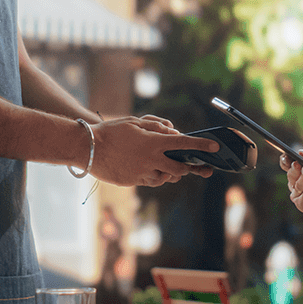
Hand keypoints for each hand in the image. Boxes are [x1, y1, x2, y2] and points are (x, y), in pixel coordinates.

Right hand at [89, 116, 215, 186]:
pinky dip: (155, 176)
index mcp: (154, 143)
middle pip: (180, 169)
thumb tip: (173, 132)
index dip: (202, 145)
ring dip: (169, 172)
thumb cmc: (111, 131)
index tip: (215, 147)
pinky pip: (151, 181)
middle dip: (188, 167)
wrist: (87, 148)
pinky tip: (149, 168)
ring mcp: (142, 173)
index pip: (184, 144)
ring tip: (163, 163)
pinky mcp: (133, 182)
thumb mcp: (135, 122)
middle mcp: (151, 160)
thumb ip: (157, 127)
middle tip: (190, 163)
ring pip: (166, 178)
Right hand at [281, 150, 302, 229]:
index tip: (286, 155)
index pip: (289, 166)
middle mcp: (300, 184)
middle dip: (294, 168)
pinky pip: (302, 196)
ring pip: (295, 185)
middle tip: (298, 163)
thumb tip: (300, 152)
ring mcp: (301, 196)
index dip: (286, 160)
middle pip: (290, 174)